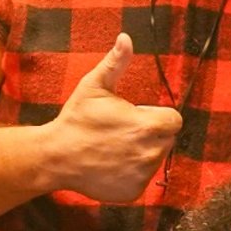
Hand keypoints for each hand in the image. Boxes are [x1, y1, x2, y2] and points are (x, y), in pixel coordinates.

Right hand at [48, 34, 182, 202]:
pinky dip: (131, 173)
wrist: (56, 157)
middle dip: (150, 134)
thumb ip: (116, 62)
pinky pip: (142, 179)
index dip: (156, 115)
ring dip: (141, 153)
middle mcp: (150, 153)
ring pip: (154, 160)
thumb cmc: (76, 119)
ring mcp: (142, 175)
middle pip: (166, 140)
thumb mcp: (94, 86)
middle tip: (122, 132)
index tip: (137, 116)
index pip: (173, 120)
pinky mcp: (133, 192)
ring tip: (114, 148)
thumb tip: (126, 38)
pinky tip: (110, 164)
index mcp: (148, 126)